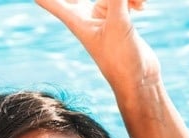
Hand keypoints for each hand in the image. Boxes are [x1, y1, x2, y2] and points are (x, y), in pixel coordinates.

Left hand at [32, 0, 158, 85]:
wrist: (138, 80)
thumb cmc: (122, 60)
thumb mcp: (118, 24)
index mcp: (75, 19)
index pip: (47, 0)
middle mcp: (85, 16)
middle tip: (108, 0)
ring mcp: (102, 17)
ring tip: (139, 4)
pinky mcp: (118, 18)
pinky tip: (141, 8)